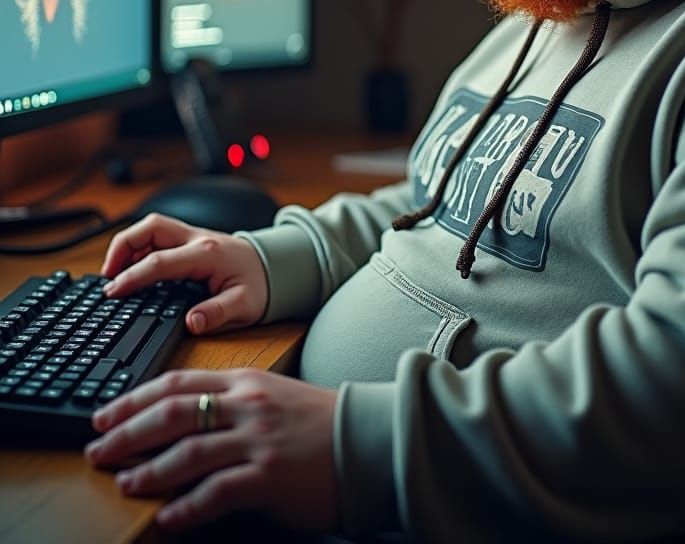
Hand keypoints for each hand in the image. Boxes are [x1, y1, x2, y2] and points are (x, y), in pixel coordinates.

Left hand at [85, 368, 338, 532]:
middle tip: (98, 450)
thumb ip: (233, 402)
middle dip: (126, 433)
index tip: (105, 414)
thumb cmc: (321, 422)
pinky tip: (167, 518)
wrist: (368, 439)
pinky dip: (185, 508)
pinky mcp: (269, 476)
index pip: (178, 383)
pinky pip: (215, 493)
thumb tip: (184, 421)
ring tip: (125, 483)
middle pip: (172, 413)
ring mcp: (258, 440)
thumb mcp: (274, 397)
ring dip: (148, 472)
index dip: (134, 399)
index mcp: (247, 382)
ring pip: (187, 453)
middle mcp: (248, 405)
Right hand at [101, 215, 267, 333]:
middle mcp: (197, 239)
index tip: (112, 292)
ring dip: (128, 245)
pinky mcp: (190, 240)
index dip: (132, 276)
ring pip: (151, 227)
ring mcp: (193, 236)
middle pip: (149, 227)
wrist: (277, 268)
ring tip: (115, 274)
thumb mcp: (245, 306)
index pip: (160, 261)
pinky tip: (134, 269)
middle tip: (107, 277)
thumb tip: (192, 321)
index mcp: (207, 254)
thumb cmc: (260, 286)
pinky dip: (139, 248)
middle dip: (121, 247)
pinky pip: (158, 235)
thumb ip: (218, 313)